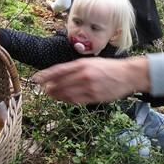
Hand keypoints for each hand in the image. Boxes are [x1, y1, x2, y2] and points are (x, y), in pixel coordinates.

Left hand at [32, 56, 149, 103]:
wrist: (128, 75)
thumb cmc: (109, 67)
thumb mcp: (92, 62)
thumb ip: (76, 68)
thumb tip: (60, 75)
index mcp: (83, 64)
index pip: (59, 70)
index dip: (45, 75)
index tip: (36, 79)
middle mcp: (84, 75)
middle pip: (60, 84)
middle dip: (49, 88)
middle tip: (44, 89)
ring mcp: (89, 87)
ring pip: (67, 94)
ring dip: (57, 95)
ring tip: (52, 95)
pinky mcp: (94, 97)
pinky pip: (76, 101)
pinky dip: (68, 100)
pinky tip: (64, 99)